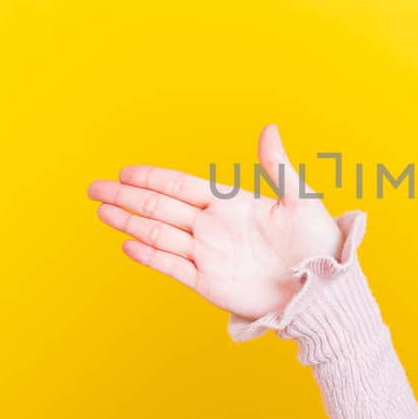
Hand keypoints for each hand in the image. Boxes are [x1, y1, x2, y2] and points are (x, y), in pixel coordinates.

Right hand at [87, 123, 344, 320]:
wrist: (322, 290)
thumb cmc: (317, 242)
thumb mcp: (301, 199)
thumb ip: (278, 167)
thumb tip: (268, 128)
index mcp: (230, 204)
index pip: (181, 186)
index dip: (152, 179)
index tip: (124, 171)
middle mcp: (213, 228)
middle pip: (161, 208)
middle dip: (126, 197)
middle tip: (94, 187)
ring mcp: (208, 256)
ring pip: (159, 235)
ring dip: (130, 222)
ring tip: (102, 211)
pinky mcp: (210, 283)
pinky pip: (173, 267)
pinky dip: (151, 256)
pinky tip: (128, 244)